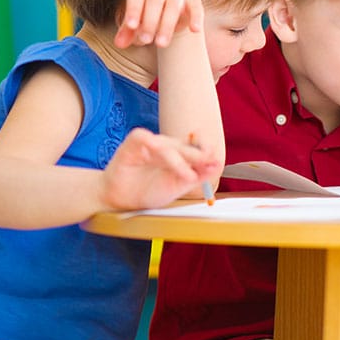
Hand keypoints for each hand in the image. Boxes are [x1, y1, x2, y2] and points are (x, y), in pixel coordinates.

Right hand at [100, 128, 219, 210]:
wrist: (121, 202)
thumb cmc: (148, 192)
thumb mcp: (178, 188)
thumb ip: (197, 177)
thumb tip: (217, 165)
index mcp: (179, 154)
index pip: (197, 144)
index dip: (206, 150)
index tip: (214, 162)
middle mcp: (166, 146)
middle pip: (185, 145)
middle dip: (197, 156)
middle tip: (207, 165)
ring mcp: (150, 144)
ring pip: (167, 145)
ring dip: (178, 160)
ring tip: (187, 176)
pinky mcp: (133, 144)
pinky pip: (143, 137)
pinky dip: (151, 142)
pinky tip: (157, 151)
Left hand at [114, 0, 204, 48]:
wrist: (169, 15)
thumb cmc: (146, 18)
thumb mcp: (135, 25)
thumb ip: (127, 33)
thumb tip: (119, 44)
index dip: (134, 10)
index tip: (132, 26)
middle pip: (155, 0)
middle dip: (150, 22)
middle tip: (146, 41)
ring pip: (173, 5)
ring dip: (167, 25)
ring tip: (161, 44)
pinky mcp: (193, 0)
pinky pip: (196, 7)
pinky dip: (196, 18)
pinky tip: (195, 30)